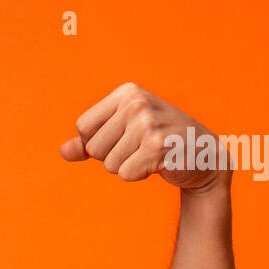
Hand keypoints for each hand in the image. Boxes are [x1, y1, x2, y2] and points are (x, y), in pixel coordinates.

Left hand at [59, 81, 231, 194]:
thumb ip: (90, 141)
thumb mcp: (124, 133)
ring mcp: (148, 124)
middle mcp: (136, 103)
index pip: (83, 127)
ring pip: (109, 164)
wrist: (204, 155)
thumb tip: (64, 152)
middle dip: (113, 156)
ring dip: (128, 166)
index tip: (124, 137)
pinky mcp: (157, 147)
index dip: (98, 142)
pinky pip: (126, 174)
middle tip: (141, 148)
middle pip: (94, 148)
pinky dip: (139, 175)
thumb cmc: (159, 142)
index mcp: (127, 92)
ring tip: (151, 154)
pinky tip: (159, 163)